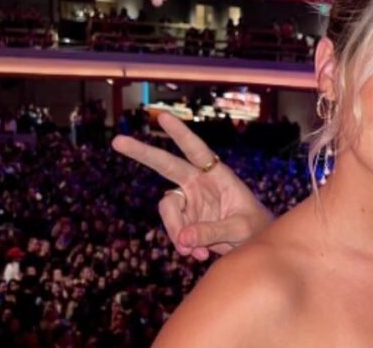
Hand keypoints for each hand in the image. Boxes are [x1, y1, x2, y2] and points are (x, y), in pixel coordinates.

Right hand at [112, 113, 272, 259]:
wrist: (254, 247)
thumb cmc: (255, 230)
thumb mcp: (241, 229)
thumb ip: (214, 231)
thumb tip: (184, 237)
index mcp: (218, 175)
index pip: (197, 151)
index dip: (180, 134)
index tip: (163, 118)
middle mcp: (199, 184)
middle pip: (166, 165)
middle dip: (142, 153)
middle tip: (117, 141)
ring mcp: (189, 202)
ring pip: (167, 208)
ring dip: (176, 230)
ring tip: (194, 251)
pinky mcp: (184, 220)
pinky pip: (173, 230)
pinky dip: (182, 244)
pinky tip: (198, 255)